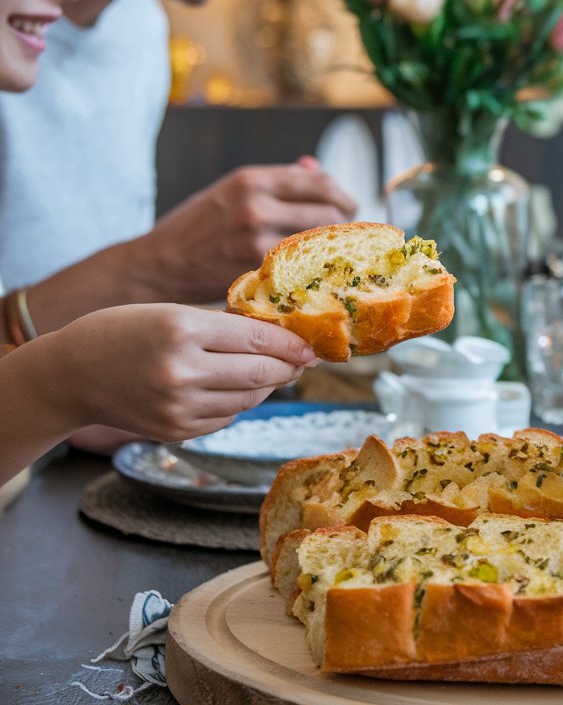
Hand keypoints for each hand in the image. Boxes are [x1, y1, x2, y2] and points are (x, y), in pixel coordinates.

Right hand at [41, 304, 316, 442]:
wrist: (70, 375)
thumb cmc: (123, 332)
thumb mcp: (171, 311)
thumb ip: (222, 325)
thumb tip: (277, 334)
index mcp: (181, 329)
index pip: (256, 338)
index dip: (291, 342)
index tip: (311, 344)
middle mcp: (180, 371)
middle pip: (259, 374)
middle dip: (289, 367)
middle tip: (305, 359)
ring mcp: (177, 407)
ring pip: (247, 400)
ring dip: (268, 385)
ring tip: (275, 370)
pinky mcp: (174, 431)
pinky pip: (226, 418)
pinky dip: (240, 403)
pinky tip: (238, 388)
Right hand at [129, 158, 356, 302]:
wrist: (157, 266)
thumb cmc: (196, 226)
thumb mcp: (231, 190)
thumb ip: (276, 181)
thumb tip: (316, 166)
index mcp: (251, 180)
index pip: (319, 181)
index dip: (341, 193)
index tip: (348, 204)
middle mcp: (256, 207)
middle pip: (329, 212)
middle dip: (345, 222)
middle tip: (347, 231)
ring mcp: (257, 242)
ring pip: (320, 242)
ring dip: (334, 247)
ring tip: (335, 250)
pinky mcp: (256, 272)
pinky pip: (301, 267)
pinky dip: (313, 267)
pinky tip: (315, 270)